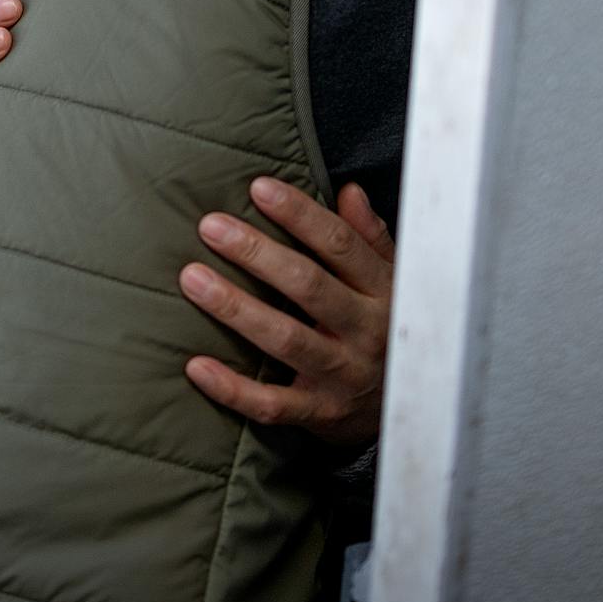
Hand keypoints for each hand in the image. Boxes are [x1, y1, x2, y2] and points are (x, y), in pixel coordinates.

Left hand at [177, 177, 395, 446]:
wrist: (409, 408)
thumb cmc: (387, 329)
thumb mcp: (392, 281)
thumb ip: (369, 238)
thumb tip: (349, 192)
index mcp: (382, 292)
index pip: (340, 244)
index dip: (300, 214)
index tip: (259, 188)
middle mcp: (365, 332)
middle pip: (308, 286)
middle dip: (257, 254)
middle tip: (211, 227)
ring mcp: (343, 375)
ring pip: (285, 340)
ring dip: (236, 308)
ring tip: (193, 279)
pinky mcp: (320, 413)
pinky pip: (272, 404)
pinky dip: (233, 388)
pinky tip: (196, 365)